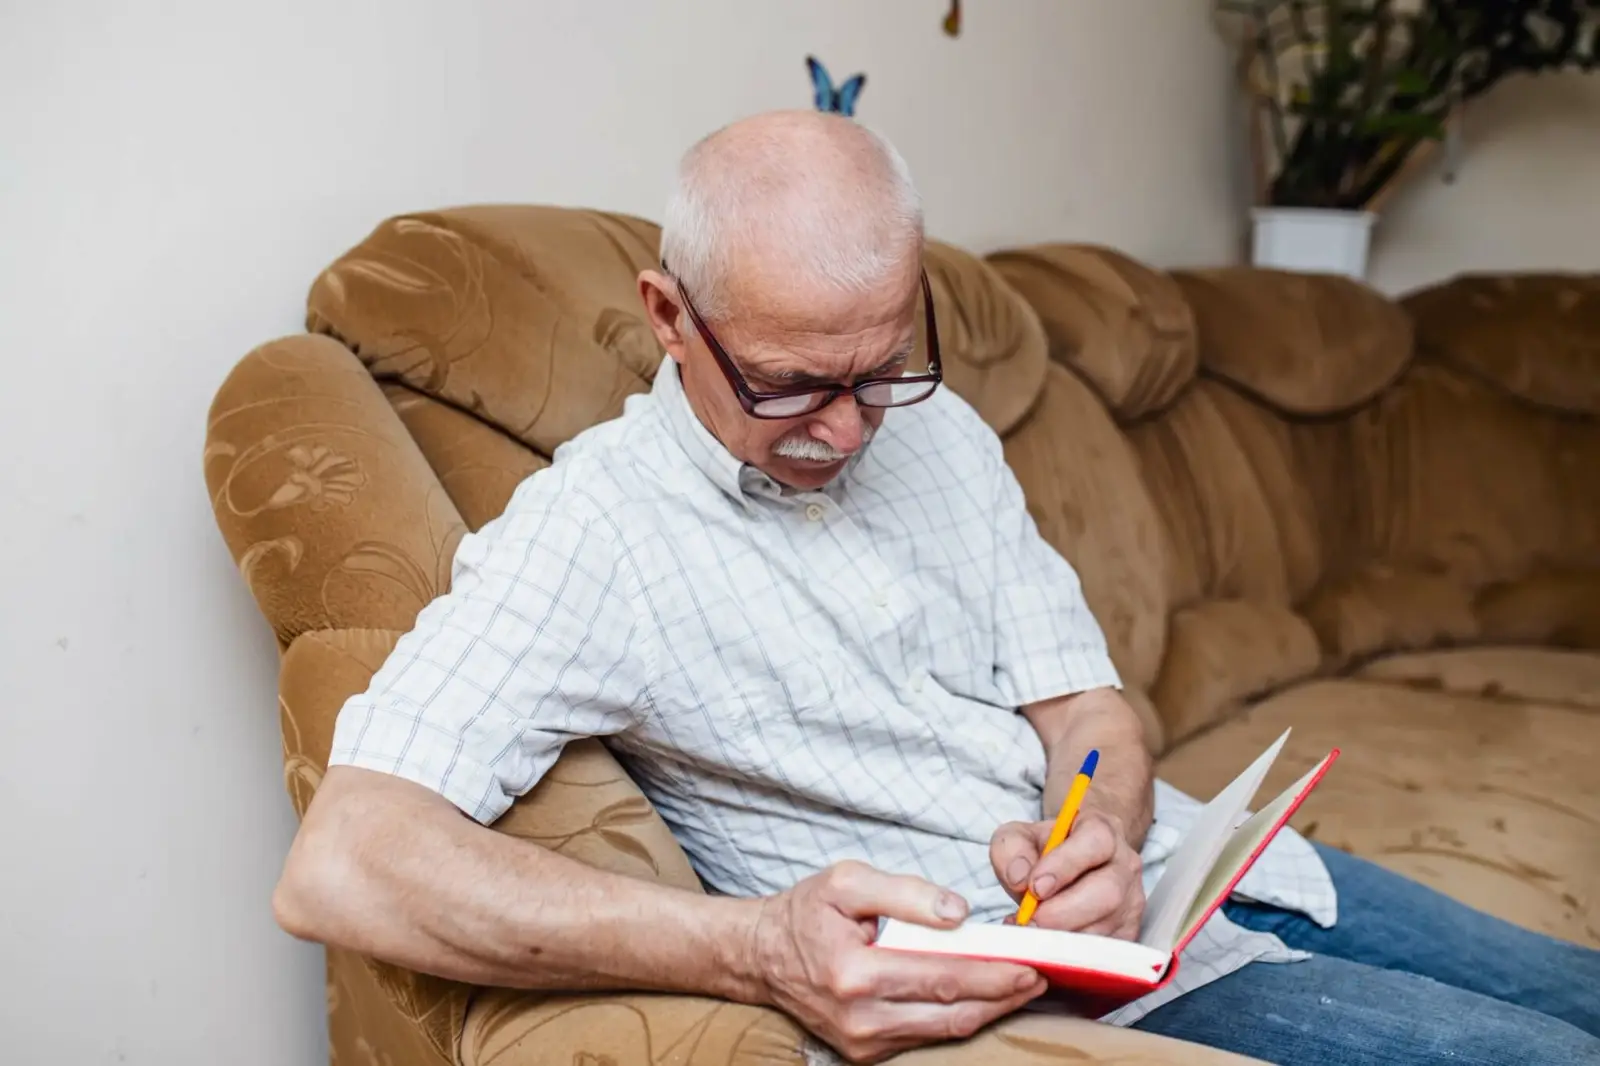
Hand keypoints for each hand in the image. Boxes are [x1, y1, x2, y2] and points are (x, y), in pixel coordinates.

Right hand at [748, 860, 1046, 1063]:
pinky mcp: (865, 1054)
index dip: (992, 972)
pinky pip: (925, 1037)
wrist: (761, 958)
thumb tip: (959, 913)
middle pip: (951, 1011)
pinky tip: (982, 998)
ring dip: (988, 1010)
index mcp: (854, 972)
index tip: (1030, 961)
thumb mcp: (846, 882)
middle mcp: (860, 1016)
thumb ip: (905, 893)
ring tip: (1022, 987)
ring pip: (945, 1030)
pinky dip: (959, 1018)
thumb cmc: (806, 913)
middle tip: (1041, 976)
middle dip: (1003, 995)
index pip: (941, 974)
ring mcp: (863, 1042)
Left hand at [989, 810, 1144, 939]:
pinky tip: (1048, 948)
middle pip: (1107, 891)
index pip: (1095, 841)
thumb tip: (1019, 877)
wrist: (1069, 867)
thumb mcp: (1019, 838)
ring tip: (1033, 936)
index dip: (1066, 865)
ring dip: (1066, 938)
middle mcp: (1125, 864)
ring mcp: (1132, 901)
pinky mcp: (1129, 932)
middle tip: (1031, 922)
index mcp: (1102, 830)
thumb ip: (1012, 850)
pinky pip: (1108, 952)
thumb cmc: (1045, 852)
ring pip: (1107, 927)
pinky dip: (1074, 956)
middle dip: (1064, 912)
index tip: (1035, 887)